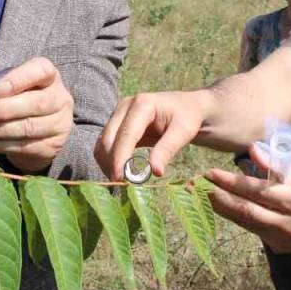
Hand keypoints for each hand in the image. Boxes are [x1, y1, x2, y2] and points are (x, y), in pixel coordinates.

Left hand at [0, 58, 72, 173]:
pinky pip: (23, 146)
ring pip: (28, 128)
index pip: (41, 70)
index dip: (20, 79)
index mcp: (48, 76)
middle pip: (36, 103)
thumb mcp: (4, 88)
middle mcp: (59, 98)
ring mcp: (59, 124)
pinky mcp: (52, 146)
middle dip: (3, 109)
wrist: (39, 132)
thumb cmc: (20, 100)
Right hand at [95, 90, 213, 180]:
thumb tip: (155, 172)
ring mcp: (118, 114)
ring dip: (108, 163)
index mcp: (142, 104)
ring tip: (121, 181)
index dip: (120, 157)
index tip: (119, 179)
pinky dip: (109, 160)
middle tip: (121, 185)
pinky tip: (120, 173)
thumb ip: (168, 149)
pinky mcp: (116, 124)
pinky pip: (106, 145)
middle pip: (108, 138)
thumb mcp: (184, 131)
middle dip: (112, 163)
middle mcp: (125, 106)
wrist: (185, 106)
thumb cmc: (187, 117)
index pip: (125, 134)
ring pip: (103, 143)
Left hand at [203, 142, 290, 254]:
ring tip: (204, 195)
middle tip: (196, 187)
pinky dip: (240, 218)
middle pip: (245, 212)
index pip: (256, 191)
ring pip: (246, 224)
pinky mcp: (280, 248)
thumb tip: (252, 151)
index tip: (210, 173)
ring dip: (222, 210)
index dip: (230, 182)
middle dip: (217, 199)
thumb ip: (281, 165)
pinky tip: (226, 207)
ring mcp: (283, 240)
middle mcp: (287, 224)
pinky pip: (255, 231)